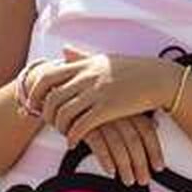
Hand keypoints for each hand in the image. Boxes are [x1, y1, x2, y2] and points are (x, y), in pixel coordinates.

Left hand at [28, 44, 175, 147]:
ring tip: (63, 133)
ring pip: (63, 114)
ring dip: (59, 128)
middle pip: (51, 98)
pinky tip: (74, 143)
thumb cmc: (131, 69)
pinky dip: (73, 137)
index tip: (33, 103)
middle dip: (44, 115)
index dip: (34, 92)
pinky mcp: (108, 109)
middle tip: (47, 124)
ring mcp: (96, 93)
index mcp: (83, 65)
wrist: (158, 78)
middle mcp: (86, 77)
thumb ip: (81, 57)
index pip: (47, 76)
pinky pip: (81, 126)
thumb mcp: (103, 59)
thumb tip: (63, 49)